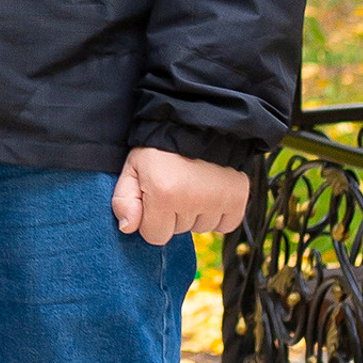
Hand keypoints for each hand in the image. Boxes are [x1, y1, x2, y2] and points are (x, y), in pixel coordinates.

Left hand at [112, 145, 249, 244]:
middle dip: (172, 214)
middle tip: (173, 185)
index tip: (153, 198)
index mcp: (163, 194)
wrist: (195, 126)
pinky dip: (217, 214)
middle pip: (178, 232)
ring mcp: (218, 201)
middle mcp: (193, 201)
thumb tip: (128, 229)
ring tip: (191, 185)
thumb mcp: (132, 168)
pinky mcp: (238, 199)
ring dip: (194, 213)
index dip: (151, 219)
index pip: (155, 236)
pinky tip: (208, 193)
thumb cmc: (158, 149)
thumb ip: (123, 200)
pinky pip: (225, 226)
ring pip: (201, 228)